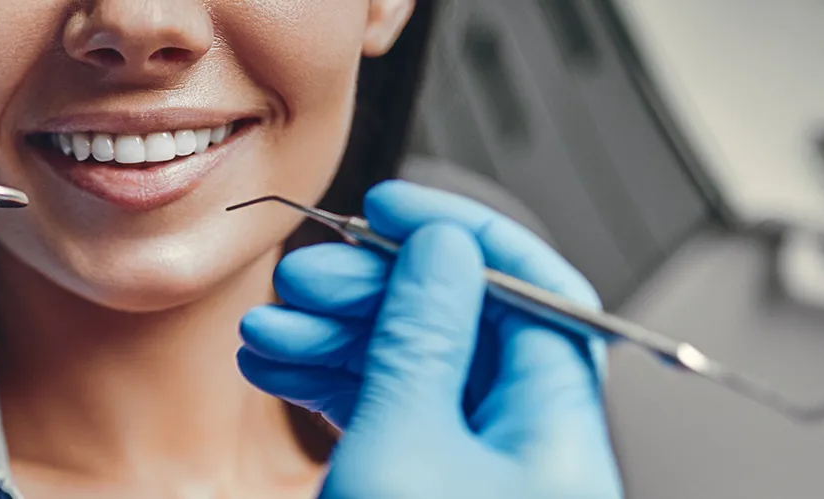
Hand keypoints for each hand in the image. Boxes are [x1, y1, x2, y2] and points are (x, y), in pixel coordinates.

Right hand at [237, 181, 622, 497]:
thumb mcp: (405, 445)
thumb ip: (421, 344)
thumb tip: (441, 252)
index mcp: (556, 429)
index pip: (531, 293)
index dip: (459, 236)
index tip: (392, 208)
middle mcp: (527, 444)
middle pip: (459, 326)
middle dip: (370, 291)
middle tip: (303, 277)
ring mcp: (476, 471)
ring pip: (411, 371)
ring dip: (333, 338)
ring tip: (267, 329)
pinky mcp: (429, 490)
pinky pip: (388, 415)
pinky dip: (332, 386)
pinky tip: (278, 367)